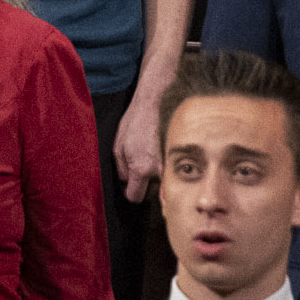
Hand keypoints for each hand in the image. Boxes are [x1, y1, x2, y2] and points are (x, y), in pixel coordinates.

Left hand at [115, 69, 171, 201]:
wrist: (157, 102)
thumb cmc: (136, 121)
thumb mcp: (119, 146)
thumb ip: (121, 170)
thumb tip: (126, 184)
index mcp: (141, 169)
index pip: (135, 197)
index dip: (129, 193)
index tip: (129, 186)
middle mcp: (159, 171)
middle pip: (150, 195)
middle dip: (143, 186)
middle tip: (140, 170)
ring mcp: (172, 165)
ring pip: (162, 186)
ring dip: (156, 180)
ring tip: (151, 161)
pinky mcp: (181, 158)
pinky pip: (172, 174)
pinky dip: (166, 171)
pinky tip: (160, 157)